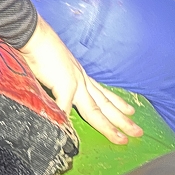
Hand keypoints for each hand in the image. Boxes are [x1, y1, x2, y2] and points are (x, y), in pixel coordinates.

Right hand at [18, 16, 143, 144]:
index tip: (130, 112)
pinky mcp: (64, 84)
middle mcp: (82, 80)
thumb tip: (59, 92)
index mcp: (81, 76)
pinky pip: (65, 108)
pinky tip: (68, 134)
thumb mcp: (57, 67)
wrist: (35, 36)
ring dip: (108, 126)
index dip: (117, 104)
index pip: (102, 93)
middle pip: (104, 105)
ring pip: (95, 110)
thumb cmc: (43, 49)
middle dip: (122, 120)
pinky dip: (67, 121)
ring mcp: (75, 83)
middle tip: (138, 132)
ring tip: (121, 139)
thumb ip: (59, 83)